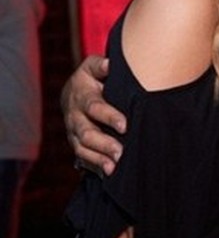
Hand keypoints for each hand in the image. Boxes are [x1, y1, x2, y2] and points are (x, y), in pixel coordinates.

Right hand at [61, 55, 124, 175]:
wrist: (74, 91)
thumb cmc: (92, 77)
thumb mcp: (94, 67)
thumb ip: (101, 66)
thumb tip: (109, 64)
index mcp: (82, 96)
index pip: (94, 107)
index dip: (108, 117)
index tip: (125, 125)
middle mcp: (75, 116)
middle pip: (86, 133)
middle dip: (104, 143)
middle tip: (121, 152)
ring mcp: (74, 132)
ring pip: (82, 149)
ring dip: (98, 158)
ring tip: (114, 166)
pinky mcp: (77, 143)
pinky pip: (82, 158)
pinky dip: (94, 165)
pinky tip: (107, 173)